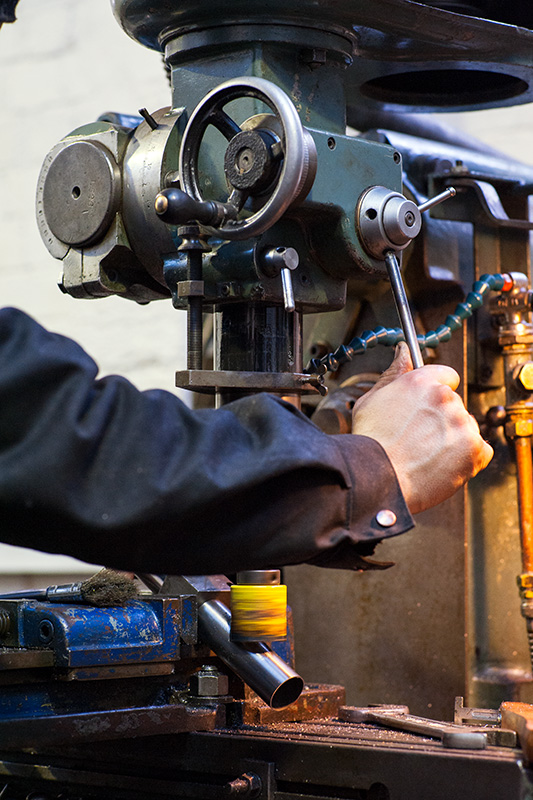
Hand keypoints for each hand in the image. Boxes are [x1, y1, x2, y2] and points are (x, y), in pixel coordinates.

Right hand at [351, 342, 493, 513]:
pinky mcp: (474, 449)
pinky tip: (443, 464)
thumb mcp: (371, 400)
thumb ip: (394, 373)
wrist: (377, 480)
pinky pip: (481, 450)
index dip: (437, 391)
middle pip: (455, 404)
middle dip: (442, 419)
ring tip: (427, 454)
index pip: (447, 375)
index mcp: (421, 381)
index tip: (429, 406)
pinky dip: (467, 459)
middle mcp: (445, 398)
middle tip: (419, 437)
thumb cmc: (370, 443)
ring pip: (467, 427)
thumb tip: (403, 353)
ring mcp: (462, 423)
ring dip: (454, 438)